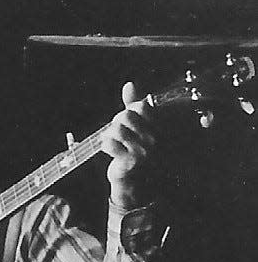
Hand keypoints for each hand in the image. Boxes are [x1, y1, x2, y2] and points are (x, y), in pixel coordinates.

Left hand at [100, 81, 156, 208]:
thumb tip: (129, 84)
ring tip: (113, 141)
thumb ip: (132, 104)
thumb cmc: (132, 147)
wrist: (132, 177)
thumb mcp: (136, 124)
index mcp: (156, 126)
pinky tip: (111, 150)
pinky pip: (109, 144)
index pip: (140, 106)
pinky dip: (105, 145)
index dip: (129, 110)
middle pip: (125, 116)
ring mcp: (142, 151)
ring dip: (109, 134)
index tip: (129, 121)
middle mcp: (152, 137)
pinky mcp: (129, 162)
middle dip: (116, 122)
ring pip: (116, 130)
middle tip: (117, 132)